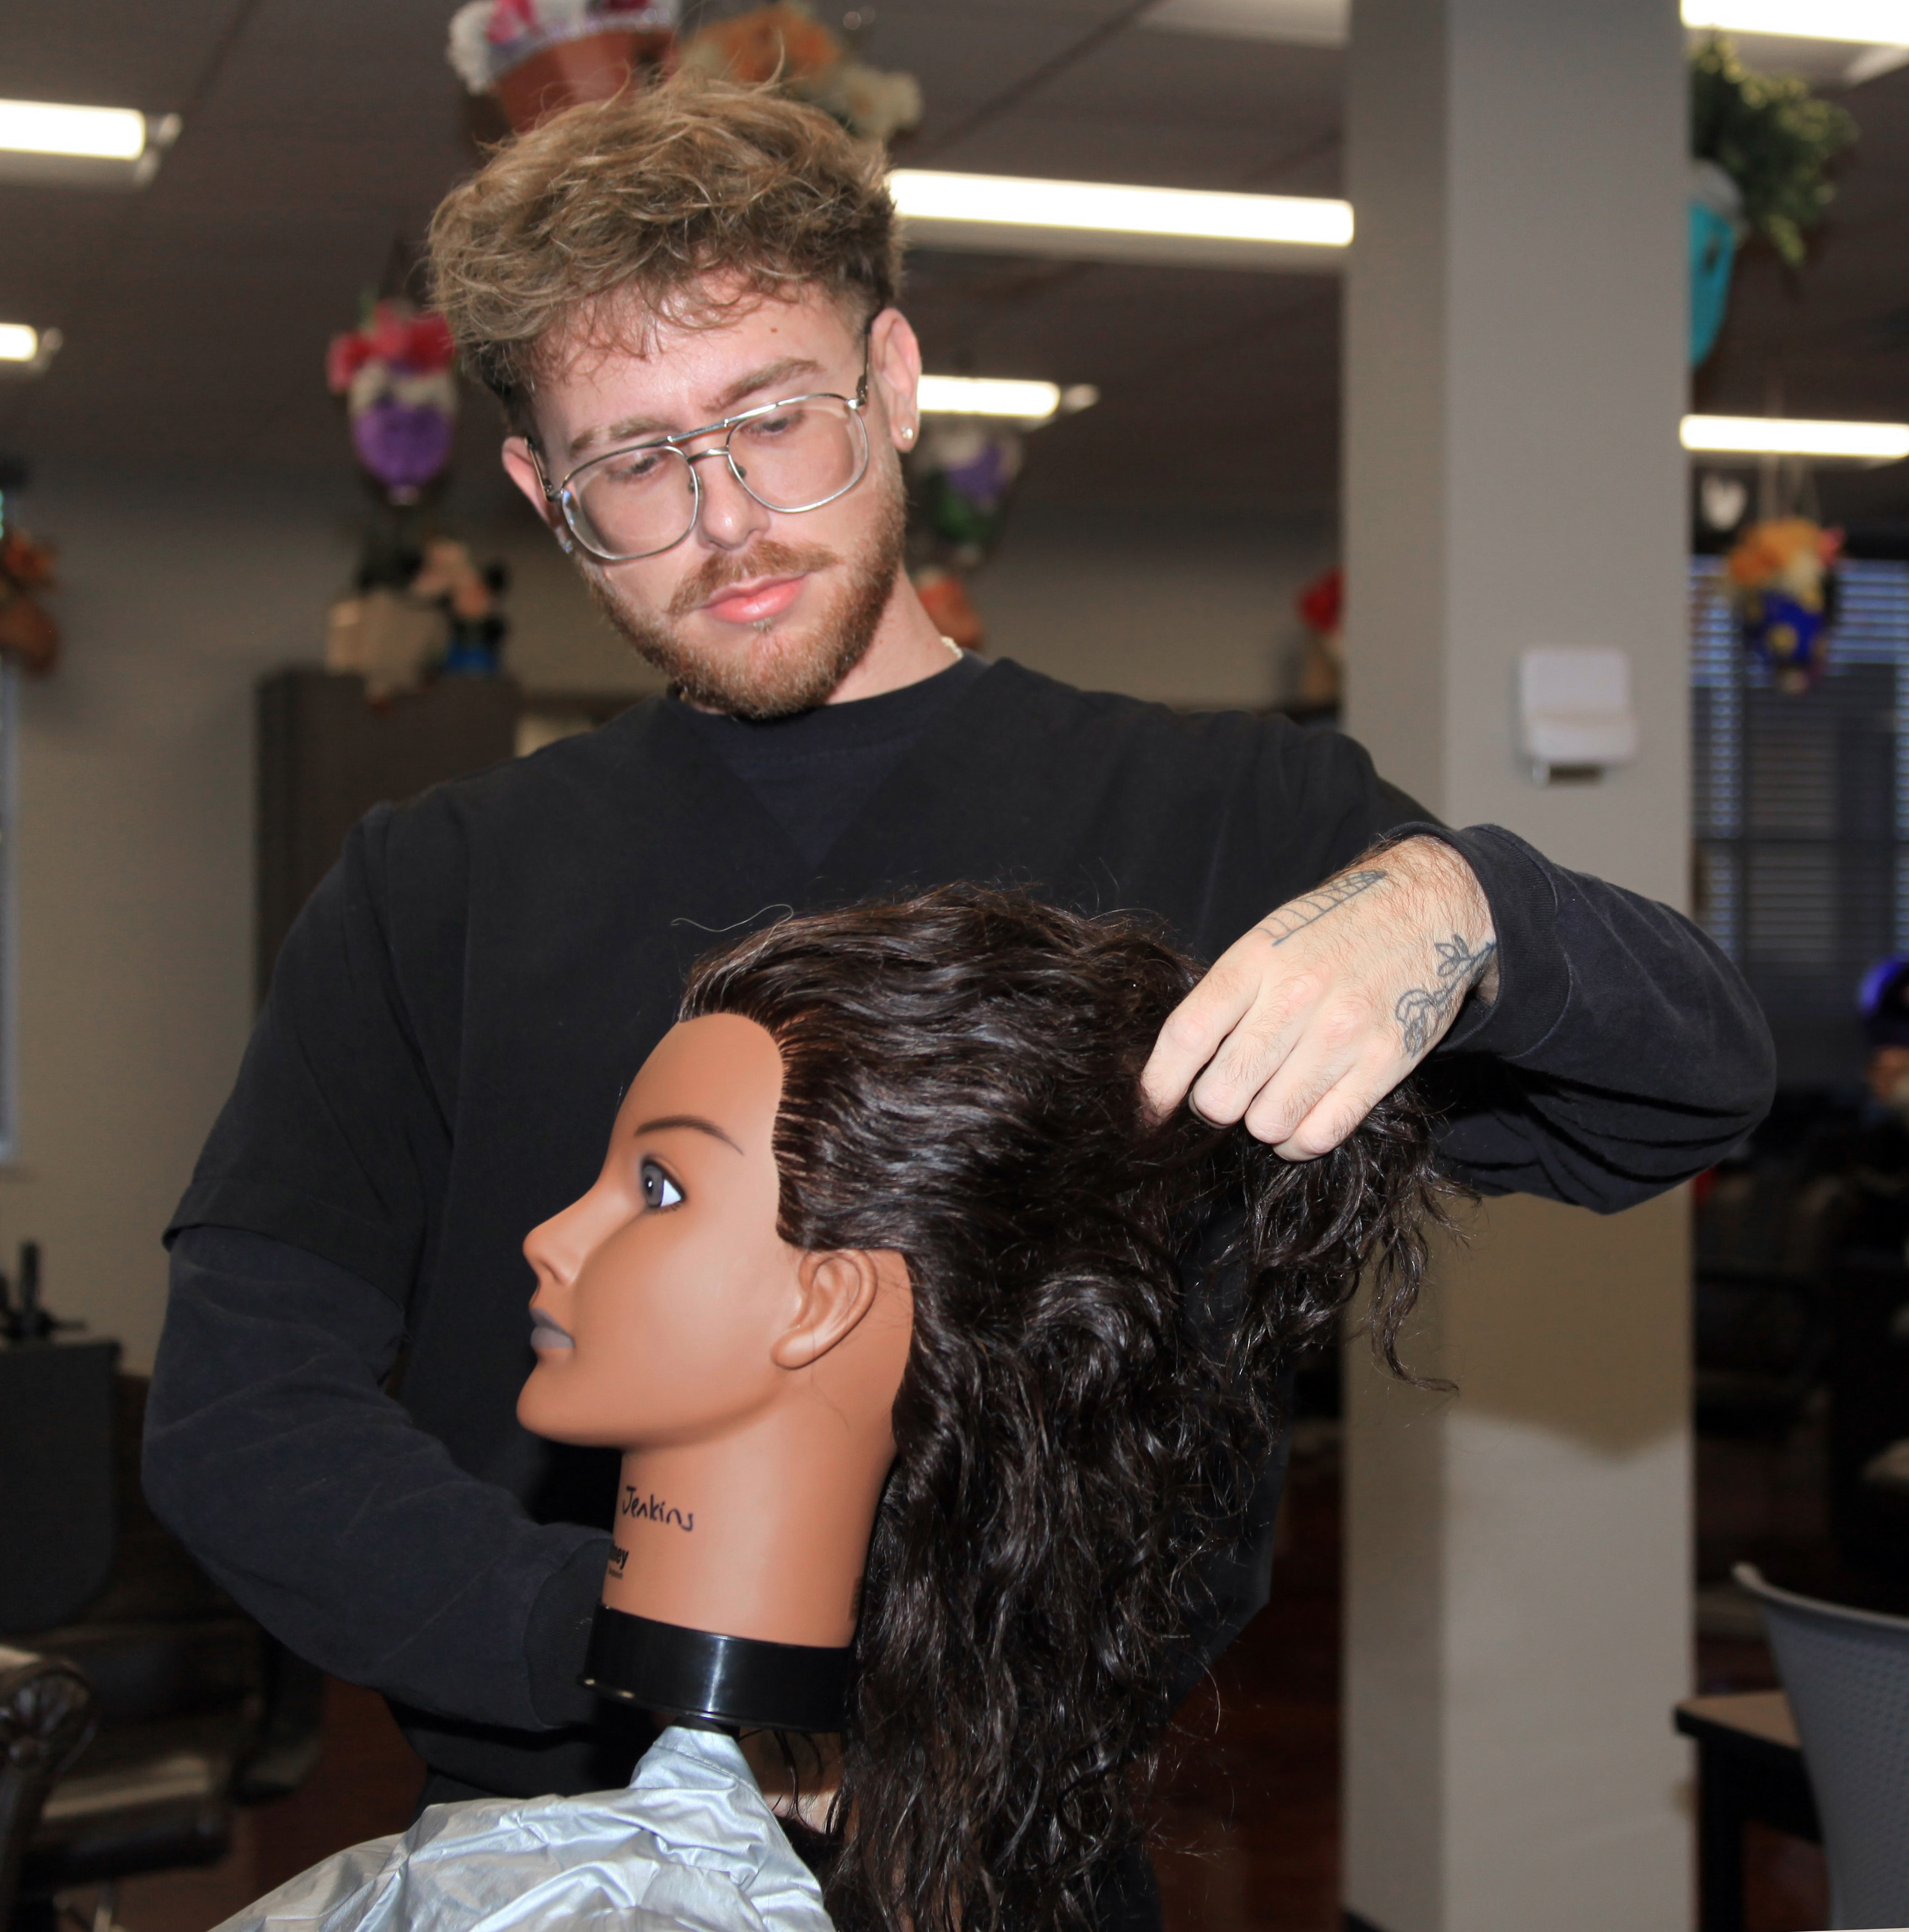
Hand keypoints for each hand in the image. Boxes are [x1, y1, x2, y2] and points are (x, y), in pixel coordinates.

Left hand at [1141, 836, 1499, 1159]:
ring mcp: (1343, 1032)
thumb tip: (1177, 1065)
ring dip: (1261, 1123)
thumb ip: (1227, 996)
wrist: (1429, 907)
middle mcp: (1296, 995)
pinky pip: (1320, 1134)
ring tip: (1273, 1097)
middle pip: (1221, 1093)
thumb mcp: (1270, 938)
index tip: (1148, 1110)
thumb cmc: (1336, 928)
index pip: (1186, 1036)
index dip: (1157, 1084)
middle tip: (1230, 1093)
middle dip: (1214, 1106)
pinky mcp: (1384, 1062)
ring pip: (1267, 1123)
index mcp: (1256, 960)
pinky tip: (1301, 1119)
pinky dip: (1300, 1140)